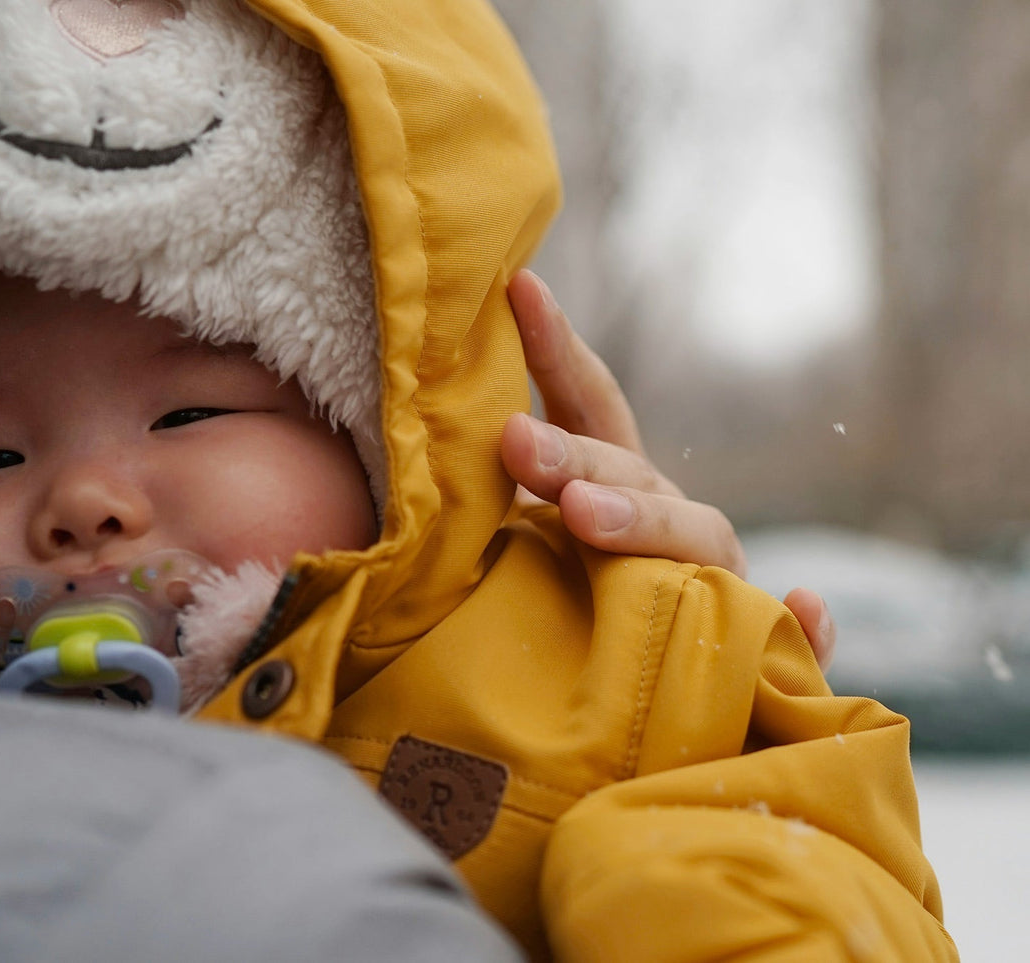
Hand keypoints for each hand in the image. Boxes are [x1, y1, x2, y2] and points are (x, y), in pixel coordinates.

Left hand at [500, 270, 835, 670]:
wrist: (632, 715)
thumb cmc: (558, 622)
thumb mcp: (517, 557)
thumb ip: (500, 506)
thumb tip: (496, 427)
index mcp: (615, 490)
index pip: (591, 408)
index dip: (560, 350)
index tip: (520, 291)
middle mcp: (669, 526)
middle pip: (630, 477)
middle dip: (574, 457)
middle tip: (517, 444)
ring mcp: (717, 589)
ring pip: (698, 545)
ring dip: (648, 524)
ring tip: (584, 517)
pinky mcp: (760, 659)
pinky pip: (794, 649)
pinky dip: (807, 631)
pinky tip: (807, 608)